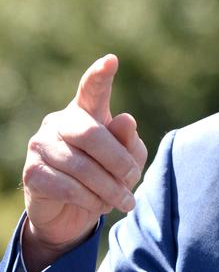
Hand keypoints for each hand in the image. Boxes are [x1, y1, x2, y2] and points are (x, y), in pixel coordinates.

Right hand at [21, 55, 146, 271]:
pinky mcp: (32, 173)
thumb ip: (128, 141)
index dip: (100, 75)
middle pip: (92, 134)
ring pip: (82, 166)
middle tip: (133, 179)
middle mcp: (60, 122)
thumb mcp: (126, 158)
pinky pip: (68, 187)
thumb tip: (125, 119)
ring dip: (109, 188)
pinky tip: (100, 206)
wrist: (73, 212)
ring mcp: (41, 146)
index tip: (111, 60)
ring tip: (124, 200)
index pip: (91, 89)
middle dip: (119, 161)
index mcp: (86, 111)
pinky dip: (91, 200)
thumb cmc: (105, 173)